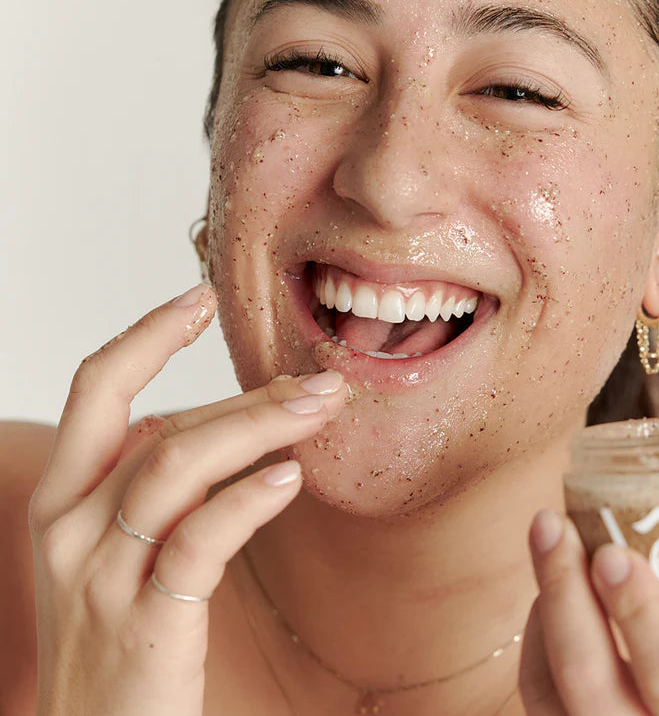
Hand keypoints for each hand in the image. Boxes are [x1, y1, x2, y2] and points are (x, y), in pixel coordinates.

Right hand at [29, 283, 347, 715]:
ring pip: (177, 467)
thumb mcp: (128, 546)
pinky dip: (247, 498)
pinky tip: (291, 477)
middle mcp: (68, 529)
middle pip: (156, 426)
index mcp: (63, 500)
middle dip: (244, 394)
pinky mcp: (143, 625)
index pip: (96, 389)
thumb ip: (167, 485)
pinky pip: (198, 540)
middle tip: (316, 379)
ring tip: (319, 409)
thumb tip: (242, 420)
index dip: (147, 335)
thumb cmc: (123, 636)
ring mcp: (99, 578)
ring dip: (258, 428)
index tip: (200, 297)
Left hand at [519, 485, 658, 714]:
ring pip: (545, 684)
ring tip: (549, 540)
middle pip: (587, 677)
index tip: (614, 553)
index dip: (640, 612)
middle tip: (553, 523)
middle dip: (564, 592)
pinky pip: (535, 689)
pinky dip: (537, 635)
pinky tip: (552, 591)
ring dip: (544, 604)